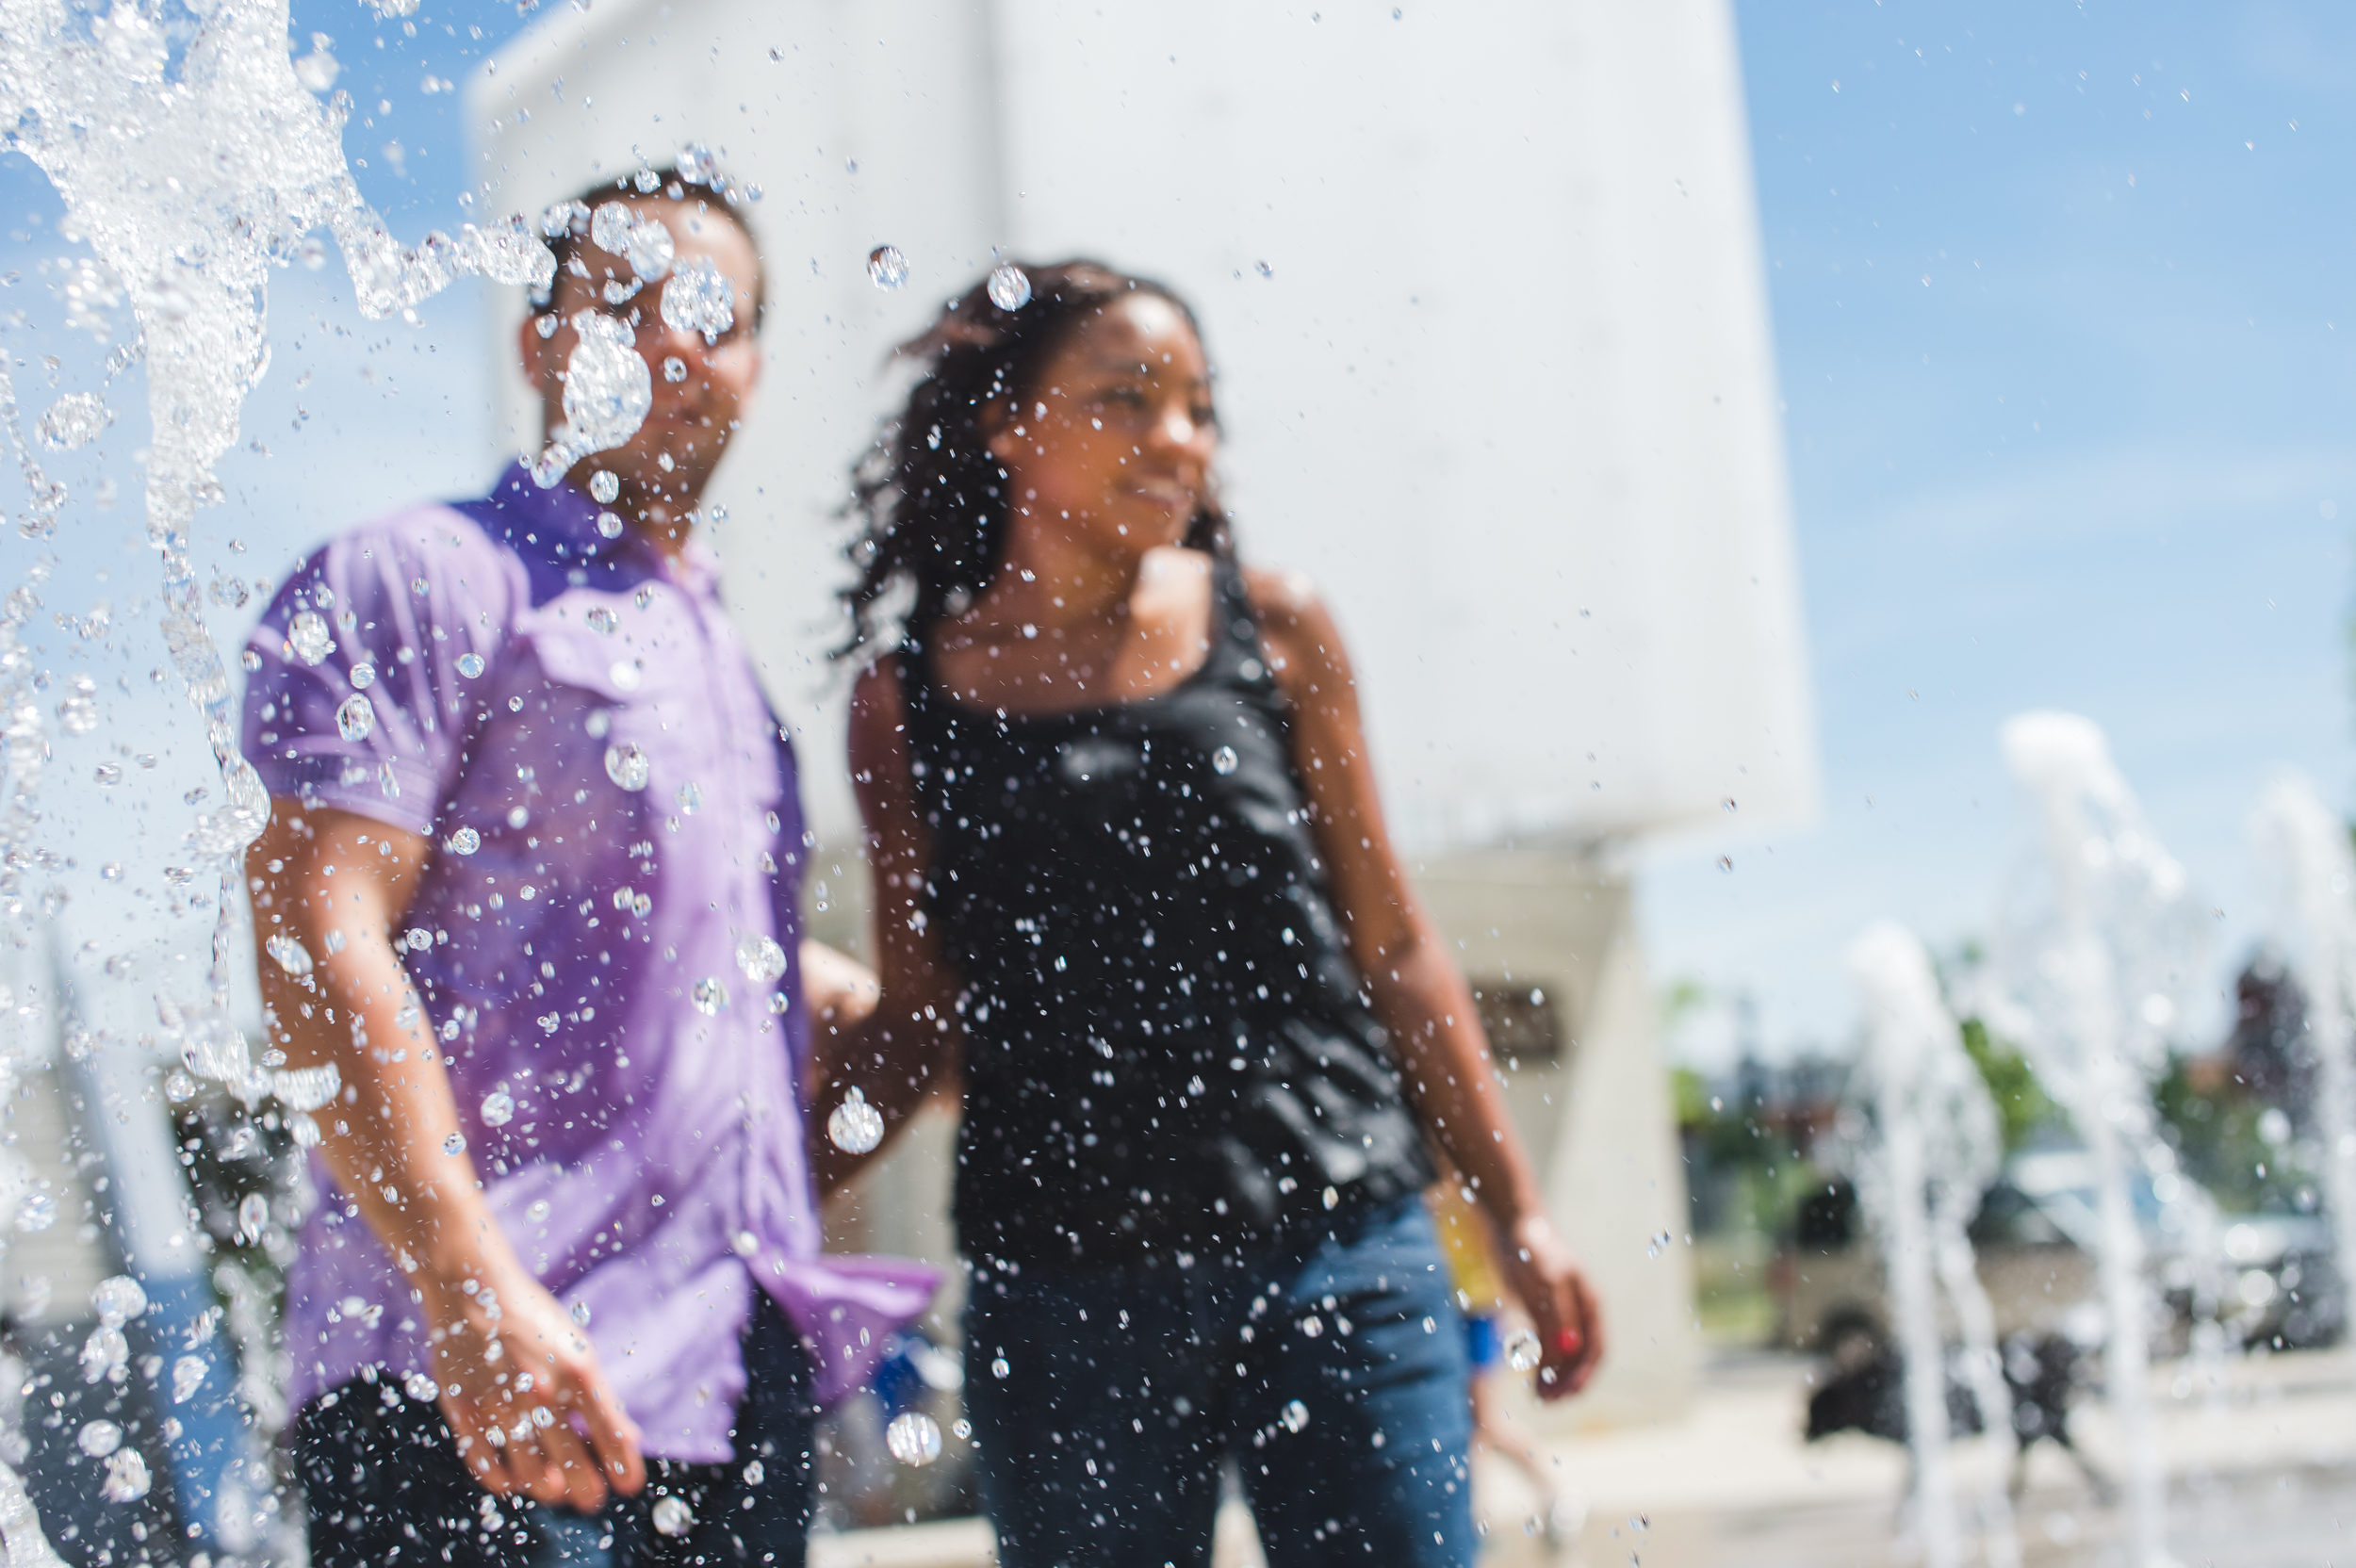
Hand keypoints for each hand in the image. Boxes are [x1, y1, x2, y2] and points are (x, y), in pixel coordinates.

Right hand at [421, 1262, 644, 1510]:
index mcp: (578, 1369)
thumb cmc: (533, 1321)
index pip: (609, 1430)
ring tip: (554, 1489)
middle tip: (591, 1499)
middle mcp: (541, 1388)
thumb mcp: (577, 1351)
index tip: (629, 1485)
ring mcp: (501, 1401)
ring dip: (545, 1486)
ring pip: (528, 1471)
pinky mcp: (464, 1408)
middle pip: (569, 1460)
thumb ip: (600, 1399)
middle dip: (585, 1487)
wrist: (471, 1286)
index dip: (622, 1463)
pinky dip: (502, 1479)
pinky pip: (486, 1462)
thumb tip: (631, 1440)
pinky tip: (514, 1480)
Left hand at [1498, 1213, 1604, 1399]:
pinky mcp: (1541, 1310)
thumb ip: (1555, 1318)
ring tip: (1538, 1397)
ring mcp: (1561, 1311)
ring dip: (1554, 1378)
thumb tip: (1567, 1354)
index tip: (1567, 1396)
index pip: (1595, 1349)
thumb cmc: (1532, 1250)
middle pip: (1581, 1357)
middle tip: (1547, 1402)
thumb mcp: (1544, 1284)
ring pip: (1564, 1354)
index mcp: (1589, 1303)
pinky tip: (1529, 1375)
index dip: (1584, 1375)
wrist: (1513, 1224)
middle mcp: (1580, 1310)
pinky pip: (1547, 1345)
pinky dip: (1541, 1363)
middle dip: (1567, 1383)